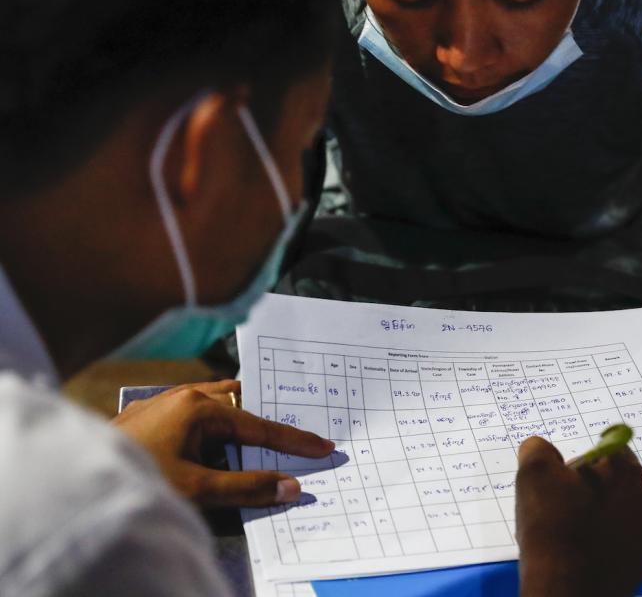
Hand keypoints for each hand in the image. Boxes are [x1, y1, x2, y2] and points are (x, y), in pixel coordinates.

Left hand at [112, 379, 333, 507]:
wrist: (74, 481)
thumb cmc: (136, 479)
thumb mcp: (197, 488)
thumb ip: (246, 487)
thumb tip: (290, 486)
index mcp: (199, 407)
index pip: (259, 426)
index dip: (293, 440)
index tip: (322, 446)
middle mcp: (182, 396)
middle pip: (239, 406)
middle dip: (263, 424)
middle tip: (290, 441)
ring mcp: (161, 404)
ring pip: (213, 406)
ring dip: (235, 426)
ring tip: (252, 445)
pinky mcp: (145, 418)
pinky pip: (192, 414)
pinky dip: (211, 429)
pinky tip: (208, 447)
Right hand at [515, 437, 641, 596]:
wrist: (566, 591)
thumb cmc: (553, 528)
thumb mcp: (534, 474)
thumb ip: (539, 450)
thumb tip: (541, 449)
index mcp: (627, 472)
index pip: (607, 451)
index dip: (580, 465)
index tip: (562, 485)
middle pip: (617, 483)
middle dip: (593, 491)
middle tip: (564, 510)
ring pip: (623, 514)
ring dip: (602, 518)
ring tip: (573, 536)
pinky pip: (626, 543)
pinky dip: (609, 544)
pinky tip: (585, 555)